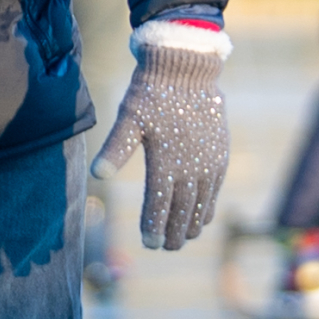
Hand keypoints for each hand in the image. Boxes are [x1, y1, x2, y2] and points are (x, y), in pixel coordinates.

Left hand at [94, 22, 228, 250]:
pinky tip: (203, 215)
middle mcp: (191, 165)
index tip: (149, 245)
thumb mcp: (128, 117)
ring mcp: (209, 160)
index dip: (154, 227)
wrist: (186, 69)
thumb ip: (115, 148)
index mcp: (166, 161)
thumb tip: (98, 174)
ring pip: (202, 201)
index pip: (158, 204)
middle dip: (174, 232)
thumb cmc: (151, 93)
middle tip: (166, 249)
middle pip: (182, 209)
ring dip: (193, 223)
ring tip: (184, 239)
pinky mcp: (220, 153)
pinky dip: (208, 204)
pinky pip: (215, 187)